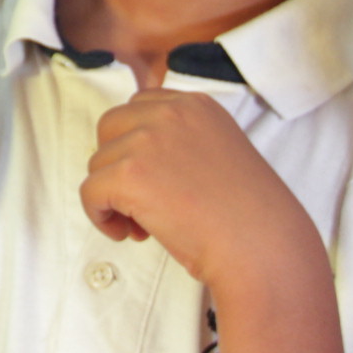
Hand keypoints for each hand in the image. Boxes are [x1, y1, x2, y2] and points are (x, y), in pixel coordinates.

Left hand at [81, 88, 314, 287]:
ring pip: (98, 164)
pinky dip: (100, 217)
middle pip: (109, 128)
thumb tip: (130, 158)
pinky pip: (90, 192)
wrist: (262, 248)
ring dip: (113, 197)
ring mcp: (147, 139)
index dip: (136, 146)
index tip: (154, 179)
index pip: (139, 107)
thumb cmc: (245, 216)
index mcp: (196, 104)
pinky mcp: (129, 174)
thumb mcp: (218, 154)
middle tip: (143, 203)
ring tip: (144, 226)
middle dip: (117, 165)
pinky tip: (129, 233)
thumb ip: (180, 142)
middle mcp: (170, 112)